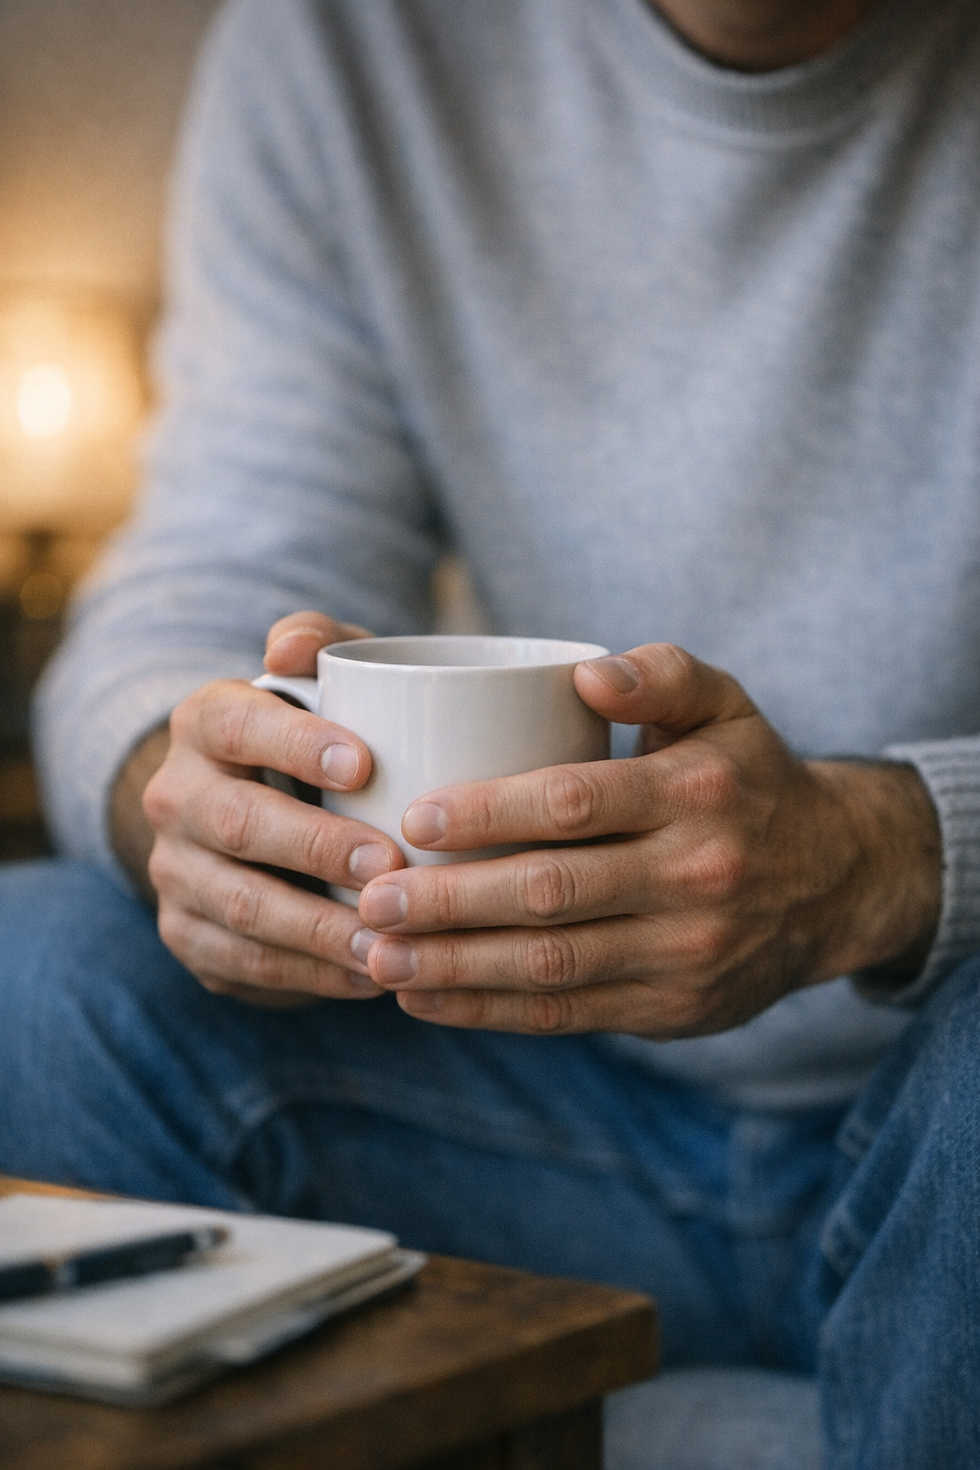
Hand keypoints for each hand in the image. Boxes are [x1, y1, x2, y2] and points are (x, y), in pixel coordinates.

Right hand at [139, 612, 406, 1006]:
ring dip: (319, 929)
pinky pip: (245, 962)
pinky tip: (369, 977)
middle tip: (388, 863)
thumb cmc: (321, 737)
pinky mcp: (187, 935)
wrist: (259, 813)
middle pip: (239, 824)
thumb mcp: (326, 681)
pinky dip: (310, 975)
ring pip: (241, 906)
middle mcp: (176, 795)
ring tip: (389, 939)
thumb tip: (293, 648)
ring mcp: (176, 871)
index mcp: (205, 721)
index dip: (297, 745)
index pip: (240, 726)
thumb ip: (322, 645)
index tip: (365, 764)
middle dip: (317, 848)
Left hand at [353, 644, 941, 1036]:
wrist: (837, 880)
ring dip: (454, 965)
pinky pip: (569, 1015)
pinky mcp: (674, 1009)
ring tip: (375, 953)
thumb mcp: (725, 705)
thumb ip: (659, 674)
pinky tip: (423, 998)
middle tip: (369, 896)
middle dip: (449, 901)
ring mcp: (687, 951)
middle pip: (550, 893)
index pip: (574, 802)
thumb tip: (585, 675)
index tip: (412, 816)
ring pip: (551, 966)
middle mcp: (696, 874)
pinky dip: (488, 1011)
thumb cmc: (747, 776)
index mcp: (697, 790)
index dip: (487, 813)